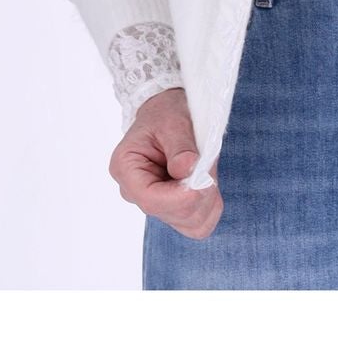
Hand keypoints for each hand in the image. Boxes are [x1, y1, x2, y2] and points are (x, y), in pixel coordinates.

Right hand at [108, 87, 223, 239]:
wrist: (167, 113)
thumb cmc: (166, 113)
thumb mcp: (173, 121)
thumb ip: (181, 147)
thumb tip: (188, 169)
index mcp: (126, 169)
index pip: (152, 200)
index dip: (183, 195)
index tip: (205, 177)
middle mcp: (135, 193)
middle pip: (174, 214)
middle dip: (200, 193)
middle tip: (207, 163)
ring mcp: (154, 204)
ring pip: (191, 224)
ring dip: (208, 199)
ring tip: (205, 169)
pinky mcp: (172, 210)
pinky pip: (198, 223)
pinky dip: (211, 205)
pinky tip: (206, 182)